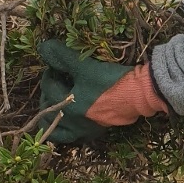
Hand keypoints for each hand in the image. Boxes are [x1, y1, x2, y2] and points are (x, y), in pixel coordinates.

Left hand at [37, 39, 167, 143]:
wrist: (139, 94)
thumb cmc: (110, 81)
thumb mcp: (86, 66)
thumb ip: (63, 57)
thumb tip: (44, 47)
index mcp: (66, 105)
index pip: (48, 88)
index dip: (49, 74)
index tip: (54, 66)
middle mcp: (72, 122)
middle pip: (49, 111)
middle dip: (47, 96)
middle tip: (54, 84)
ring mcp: (84, 129)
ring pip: (58, 131)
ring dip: (52, 119)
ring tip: (55, 105)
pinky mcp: (97, 131)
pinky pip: (75, 135)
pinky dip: (68, 128)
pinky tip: (72, 118)